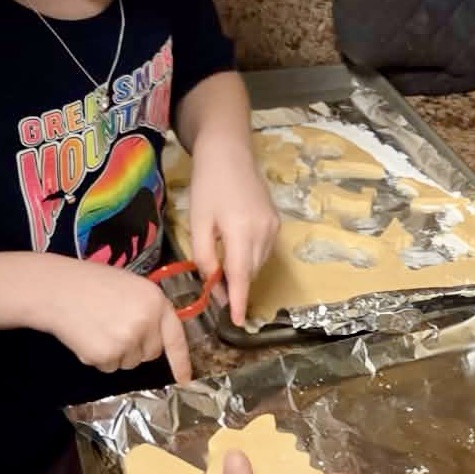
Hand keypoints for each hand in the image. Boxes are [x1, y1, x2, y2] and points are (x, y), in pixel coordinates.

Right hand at [34, 255, 191, 381]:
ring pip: (130, 362)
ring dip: (117, 352)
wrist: (55, 289)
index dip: (182, 361)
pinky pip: (110, 368)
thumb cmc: (93, 284)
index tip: (185, 379)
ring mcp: (127, 341)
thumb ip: (150, 310)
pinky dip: (99, 358)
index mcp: (156, 302)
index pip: (176, 338)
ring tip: (99, 328)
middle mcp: (146, 323)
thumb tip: (159, 338)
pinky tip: (88, 337)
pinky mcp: (106, 356)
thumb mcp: (132, 287)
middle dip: (137, 347)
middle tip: (114, 325)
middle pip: (151, 353)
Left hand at [188, 138, 278, 326]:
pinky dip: (250, 259)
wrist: (229, 151)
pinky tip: (235, 251)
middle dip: (236, 287)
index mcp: (241, 231)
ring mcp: (273, 228)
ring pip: (258, 264)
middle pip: (250, 272)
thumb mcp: (198, 222)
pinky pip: (263, 251)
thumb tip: (213, 284)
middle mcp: (263, 232)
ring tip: (223, 272)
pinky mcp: (276, 223)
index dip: (240, 301)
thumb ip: (204, 256)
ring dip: (242, 273)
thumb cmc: (207, 184)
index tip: (239, 322)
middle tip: (216, 293)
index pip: (241, 276)